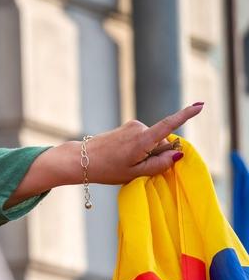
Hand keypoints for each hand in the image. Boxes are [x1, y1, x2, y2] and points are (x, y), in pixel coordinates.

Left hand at [6, 103, 203, 206]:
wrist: (79, 159)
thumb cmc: (106, 169)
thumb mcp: (134, 173)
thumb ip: (158, 165)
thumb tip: (176, 154)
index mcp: (142, 140)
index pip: (168, 126)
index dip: (186, 115)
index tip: (201, 105)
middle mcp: (139, 128)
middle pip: (162, 141)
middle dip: (157, 154)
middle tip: (135, 167)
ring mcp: (132, 126)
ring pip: (152, 141)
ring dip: (146, 152)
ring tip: (125, 162)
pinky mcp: (127, 127)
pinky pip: (143, 138)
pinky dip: (140, 148)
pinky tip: (122, 156)